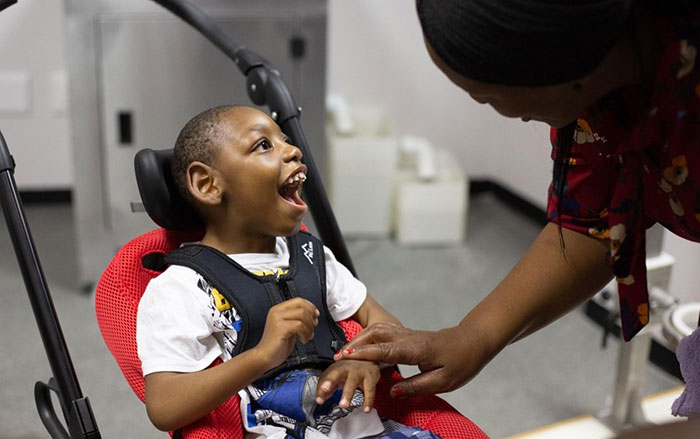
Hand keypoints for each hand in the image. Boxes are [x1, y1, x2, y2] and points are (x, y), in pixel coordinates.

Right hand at [255, 298, 319, 369]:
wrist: (265, 357)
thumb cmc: (277, 346)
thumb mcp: (289, 328)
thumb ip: (297, 320)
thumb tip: (312, 316)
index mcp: (278, 309)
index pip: (298, 300)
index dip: (310, 306)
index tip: (316, 315)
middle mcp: (276, 311)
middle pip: (301, 305)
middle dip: (311, 316)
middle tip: (314, 325)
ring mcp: (277, 318)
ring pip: (302, 314)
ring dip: (309, 326)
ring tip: (308, 335)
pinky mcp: (280, 327)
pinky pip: (299, 325)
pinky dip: (305, 333)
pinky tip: (303, 340)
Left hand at [315, 360, 379, 412]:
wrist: (370, 359)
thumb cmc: (351, 370)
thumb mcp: (337, 376)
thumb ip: (327, 388)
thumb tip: (320, 400)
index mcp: (337, 368)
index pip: (326, 377)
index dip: (321, 387)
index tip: (318, 399)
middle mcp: (347, 368)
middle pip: (337, 373)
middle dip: (330, 381)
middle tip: (325, 390)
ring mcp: (359, 372)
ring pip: (353, 381)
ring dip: (348, 394)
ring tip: (343, 405)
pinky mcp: (370, 377)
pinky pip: (370, 390)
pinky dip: (368, 400)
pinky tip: (366, 409)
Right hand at [334, 323, 492, 396]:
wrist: (472, 341)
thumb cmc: (461, 362)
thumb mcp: (442, 382)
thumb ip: (416, 387)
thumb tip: (393, 391)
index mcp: (416, 349)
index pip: (384, 350)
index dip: (363, 354)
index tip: (345, 357)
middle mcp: (408, 338)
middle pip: (376, 334)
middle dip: (355, 344)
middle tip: (337, 356)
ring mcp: (407, 334)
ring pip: (378, 330)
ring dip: (360, 339)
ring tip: (346, 351)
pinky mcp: (408, 335)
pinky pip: (384, 332)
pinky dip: (369, 337)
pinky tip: (363, 345)